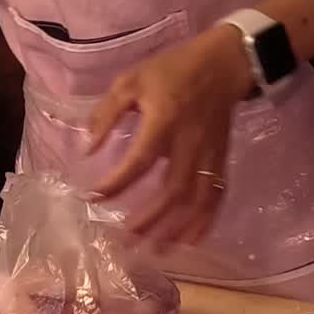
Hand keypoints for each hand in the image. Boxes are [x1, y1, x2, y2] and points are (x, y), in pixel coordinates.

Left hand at [87, 26, 255, 245]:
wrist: (226, 62)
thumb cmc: (172, 70)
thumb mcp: (131, 80)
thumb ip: (106, 113)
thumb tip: (86, 148)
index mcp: (164, 121)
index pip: (139, 160)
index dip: (117, 182)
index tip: (93, 197)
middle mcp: (189, 143)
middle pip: (172, 190)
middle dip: (149, 218)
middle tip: (125, 238)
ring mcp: (209, 153)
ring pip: (196, 199)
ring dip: (176, 228)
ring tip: (154, 251)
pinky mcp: (222, 159)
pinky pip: (216, 195)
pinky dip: (205, 221)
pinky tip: (191, 241)